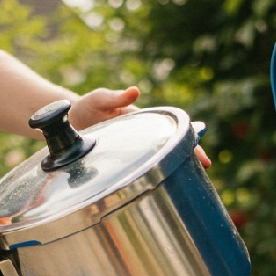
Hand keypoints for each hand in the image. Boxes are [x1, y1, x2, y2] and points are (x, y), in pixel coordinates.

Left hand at [68, 86, 211, 169]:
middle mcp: (142, 134)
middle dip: (189, 154)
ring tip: (192, 180)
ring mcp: (134, 147)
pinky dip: (157, 173)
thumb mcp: (100, 98)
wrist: (69, 120)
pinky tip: (165, 185)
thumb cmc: (87, 106)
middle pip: (170, 144)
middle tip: (205, 167)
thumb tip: (136, 90)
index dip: (187, 138)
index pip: (170, 129)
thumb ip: (116, 96)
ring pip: (160, 156)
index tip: (199, 147)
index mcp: (142, 120)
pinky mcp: (124, 160)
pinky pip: (144, 167)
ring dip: (176, 166)